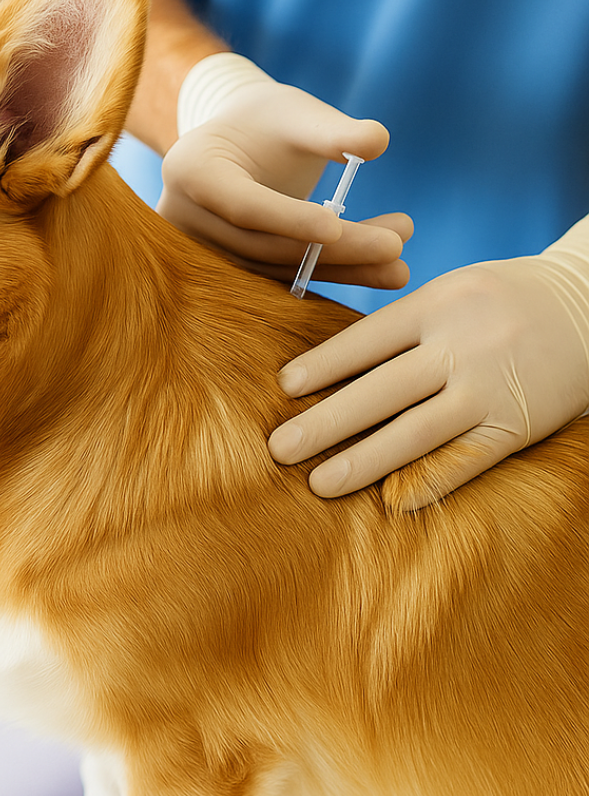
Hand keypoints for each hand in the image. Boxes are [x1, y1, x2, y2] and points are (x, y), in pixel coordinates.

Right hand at [158, 54, 411, 286]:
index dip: (289, 219)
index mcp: (192, 171)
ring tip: (400, 262)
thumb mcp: (296, 112)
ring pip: (277, 269)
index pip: (243, 205)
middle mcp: (187, 220)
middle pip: (265, 245)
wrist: (234, 144)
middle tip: (395, 245)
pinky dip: (333, 275)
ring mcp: (203, 251)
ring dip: (342, 269)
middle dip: (333, 250)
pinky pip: (283, 278)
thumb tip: (378, 140)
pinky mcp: (229, 269)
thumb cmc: (265, 119)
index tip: (338, 226)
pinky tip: (381, 272)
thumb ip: (333, 130)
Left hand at [268, 224, 588, 510]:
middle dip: (325, 422)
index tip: (283, 389)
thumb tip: (330, 368)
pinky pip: (466, 459)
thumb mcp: (452, 292)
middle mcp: (461, 345)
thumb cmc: (501, 301)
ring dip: (363, 461)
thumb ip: (400, 325)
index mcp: (437, 304)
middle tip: (278, 449)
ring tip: (318, 483)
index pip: (366, 338)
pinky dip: (429, 483)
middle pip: (381, 389)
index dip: (323, 365)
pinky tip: (391, 503)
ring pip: (416, 431)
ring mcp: (490, 388)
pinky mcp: (517, 425)